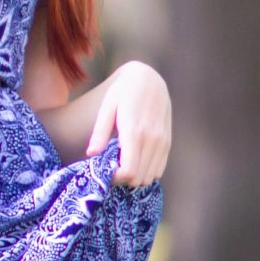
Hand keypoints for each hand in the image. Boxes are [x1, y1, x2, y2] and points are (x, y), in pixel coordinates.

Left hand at [85, 61, 171, 187]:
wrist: (150, 80)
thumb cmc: (123, 93)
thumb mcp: (107, 108)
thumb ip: (100, 132)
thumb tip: (91, 154)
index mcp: (134, 132)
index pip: (129, 171)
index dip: (115, 179)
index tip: (105, 172)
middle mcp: (152, 139)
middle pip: (139, 178)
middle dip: (123, 180)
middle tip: (110, 170)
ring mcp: (162, 142)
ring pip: (150, 176)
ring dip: (135, 177)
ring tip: (121, 165)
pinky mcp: (168, 142)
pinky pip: (159, 169)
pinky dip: (146, 172)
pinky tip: (134, 161)